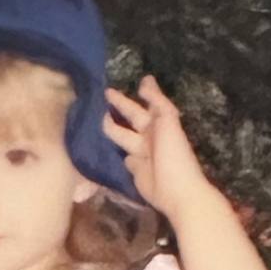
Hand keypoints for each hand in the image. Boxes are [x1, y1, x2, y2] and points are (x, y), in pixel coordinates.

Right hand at [102, 75, 208, 219]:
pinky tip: (101, 146)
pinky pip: (121, 158)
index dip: (127, 99)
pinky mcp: (134, 170)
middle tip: (101, 96)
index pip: (139, 107)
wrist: (176, 189)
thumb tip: (145, 80)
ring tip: (94, 118)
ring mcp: (140, 154)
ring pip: (123, 137)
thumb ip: (156, 101)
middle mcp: (149, 136)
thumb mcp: (168, 120)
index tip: (112, 89)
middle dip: (118, 108)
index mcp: (159, 123)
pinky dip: (113, 152)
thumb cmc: (174, 152)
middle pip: (130, 119)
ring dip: (112, 128)